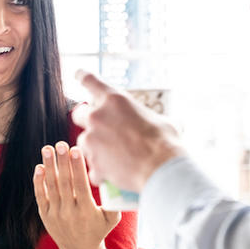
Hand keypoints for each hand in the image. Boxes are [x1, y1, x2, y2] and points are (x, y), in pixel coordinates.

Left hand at [34, 142, 120, 248]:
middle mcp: (69, 212)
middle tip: (60, 144)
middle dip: (62, 162)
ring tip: (47, 149)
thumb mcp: (112, 218)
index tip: (76, 150)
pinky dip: (38, 182)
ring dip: (49, 166)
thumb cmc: (99, 230)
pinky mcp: (45, 215)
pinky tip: (39, 167)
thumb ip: (114, 200)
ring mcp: (55, 213)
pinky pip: (40, 196)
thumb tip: (115, 178)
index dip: (77, 167)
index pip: (80, 185)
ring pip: (51, 187)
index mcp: (86, 210)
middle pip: (64, 183)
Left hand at [73, 70, 184, 191]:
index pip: (91, 80)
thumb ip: (155, 119)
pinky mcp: (93, 162)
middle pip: (78, 113)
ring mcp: (92, 140)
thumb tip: (171, 123)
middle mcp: (99, 117)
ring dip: (94, 147)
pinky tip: (114, 174)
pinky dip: (101, 171)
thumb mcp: (164, 121)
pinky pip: (92, 167)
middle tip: (98, 127)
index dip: (82, 76)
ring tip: (114, 156)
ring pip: (83, 141)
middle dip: (86, 119)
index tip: (77, 74)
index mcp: (115, 100)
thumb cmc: (165, 142)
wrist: (161, 168)